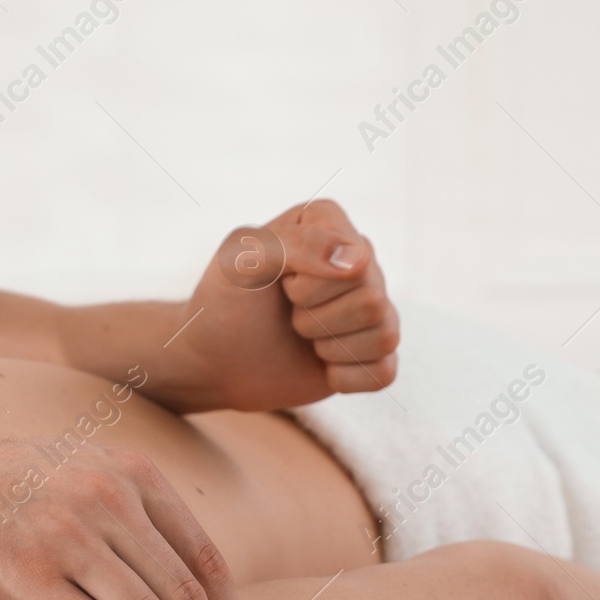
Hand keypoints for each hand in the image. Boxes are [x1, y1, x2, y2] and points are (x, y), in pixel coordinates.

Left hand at [165, 200, 399, 411]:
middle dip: (315, 318)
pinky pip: (385, 372)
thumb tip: (357, 260)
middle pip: (372, 299)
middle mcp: (358, 258)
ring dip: (329, 347)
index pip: (356, 259)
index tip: (279, 283)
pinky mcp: (371, 351)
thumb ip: (294, 245)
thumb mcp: (239, 263)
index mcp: (328, 222)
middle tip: (288, 314)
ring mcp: (369, 306)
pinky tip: (321, 366)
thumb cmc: (225, 305)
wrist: (215, 359)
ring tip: (302, 335)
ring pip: (384, 335)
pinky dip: (345, 377)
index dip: (308, 284)